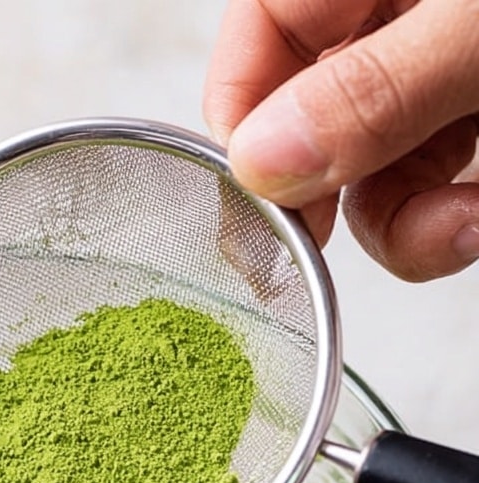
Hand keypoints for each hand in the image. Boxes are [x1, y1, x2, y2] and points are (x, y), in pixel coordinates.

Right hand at [203, 0, 478, 280]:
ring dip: (405, 226)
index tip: (254, 201)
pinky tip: (476, 219)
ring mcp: (438, 73)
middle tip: (322, 246)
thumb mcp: (471, 30)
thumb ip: (371, 92)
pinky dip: (450, 222)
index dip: (240, 119)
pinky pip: (432, 188)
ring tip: (460, 226)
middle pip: (308, 117)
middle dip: (326, 197)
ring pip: (373, 171)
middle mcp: (396, 17)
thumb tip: (261, 160)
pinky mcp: (475, 116)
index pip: (259, 28)